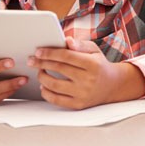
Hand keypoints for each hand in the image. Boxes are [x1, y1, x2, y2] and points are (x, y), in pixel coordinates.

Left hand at [28, 37, 144, 108]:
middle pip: (58, 69)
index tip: (38, 52)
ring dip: (42, 77)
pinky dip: (46, 92)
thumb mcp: (94, 51)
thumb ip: (80, 44)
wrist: (113, 85)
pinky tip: (43, 86)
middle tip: (32, 60)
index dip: (49, 53)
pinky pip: (56, 99)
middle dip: (41, 63)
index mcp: (93, 64)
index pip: (66, 56)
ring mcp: (83, 94)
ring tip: (40, 72)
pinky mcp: (78, 104)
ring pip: (54, 84)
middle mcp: (88, 80)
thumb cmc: (99, 65)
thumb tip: (66, 40)